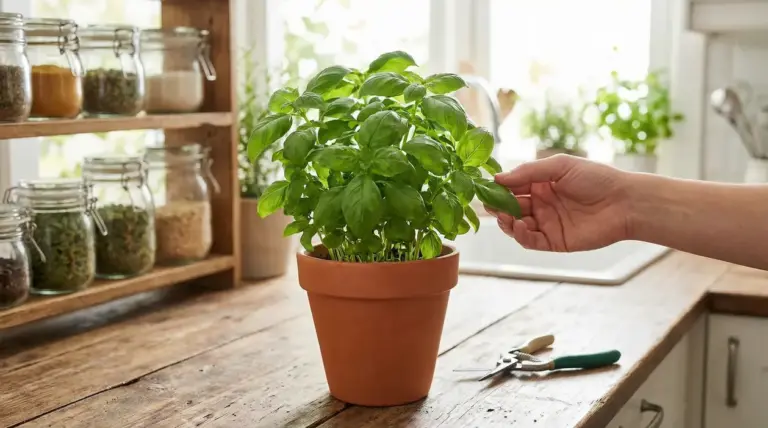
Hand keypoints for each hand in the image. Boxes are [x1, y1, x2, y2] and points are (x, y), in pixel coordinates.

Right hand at [487, 154, 631, 251]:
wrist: (625, 202)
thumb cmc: (597, 178)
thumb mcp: (560, 166)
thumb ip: (528, 172)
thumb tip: (498, 178)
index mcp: (541, 184)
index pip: (512, 187)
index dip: (498, 188)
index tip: (485, 188)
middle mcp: (541, 204)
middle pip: (510, 208)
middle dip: (498, 207)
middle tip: (489, 206)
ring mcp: (547, 223)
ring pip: (517, 226)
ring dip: (506, 222)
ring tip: (505, 217)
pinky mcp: (555, 241)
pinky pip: (531, 241)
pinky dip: (521, 236)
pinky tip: (520, 226)